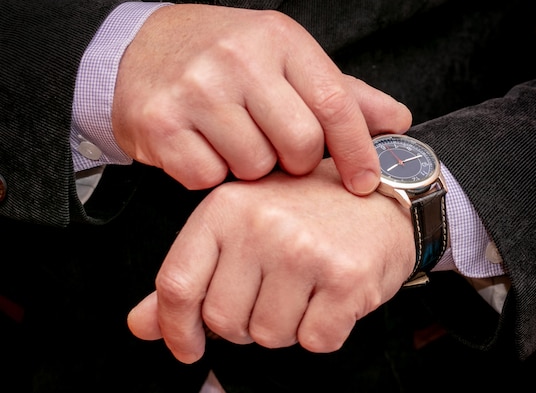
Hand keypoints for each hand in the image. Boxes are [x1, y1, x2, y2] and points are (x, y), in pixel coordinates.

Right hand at [112, 4, 410, 194]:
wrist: (142, 48)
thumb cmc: (224, 59)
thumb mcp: (285, 61)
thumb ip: (341, 94)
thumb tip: (397, 122)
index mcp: (279, 39)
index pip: (335, 104)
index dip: (357, 150)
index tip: (364, 181)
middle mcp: (238, 59)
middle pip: (299, 144)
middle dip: (294, 160)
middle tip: (274, 146)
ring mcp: (196, 90)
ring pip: (255, 166)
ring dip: (250, 167)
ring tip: (232, 140)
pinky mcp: (160, 123)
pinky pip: (208, 179)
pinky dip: (211, 174)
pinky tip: (202, 147)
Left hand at [127, 158, 415, 363]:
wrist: (382, 199)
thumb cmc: (310, 212)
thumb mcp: (242, 227)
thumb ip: (193, 275)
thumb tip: (143, 325)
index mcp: (226, 207)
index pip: (178, 283)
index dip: (176, 328)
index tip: (187, 347)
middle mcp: (262, 225)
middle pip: (225, 322)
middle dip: (247, 321)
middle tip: (275, 290)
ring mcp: (304, 251)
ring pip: (270, 336)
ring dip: (287, 325)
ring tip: (306, 287)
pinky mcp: (344, 278)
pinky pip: (315, 341)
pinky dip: (323, 330)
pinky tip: (331, 295)